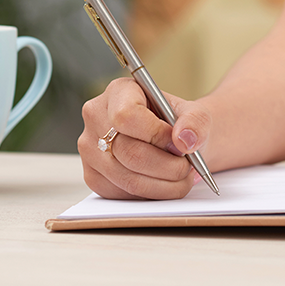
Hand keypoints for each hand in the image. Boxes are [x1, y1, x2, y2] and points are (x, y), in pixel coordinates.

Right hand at [78, 78, 212, 198]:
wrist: (171, 140)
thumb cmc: (178, 124)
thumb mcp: (195, 114)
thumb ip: (195, 122)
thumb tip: (185, 140)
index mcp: (118, 92)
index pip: (127, 116)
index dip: (156, 135)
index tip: (178, 144)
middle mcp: (96, 117)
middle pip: (128, 152)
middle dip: (167, 166)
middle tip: (187, 166)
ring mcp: (89, 148)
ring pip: (127, 178)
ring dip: (164, 184)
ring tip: (182, 177)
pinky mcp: (92, 176)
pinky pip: (123, 193)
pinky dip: (151, 194)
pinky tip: (164, 183)